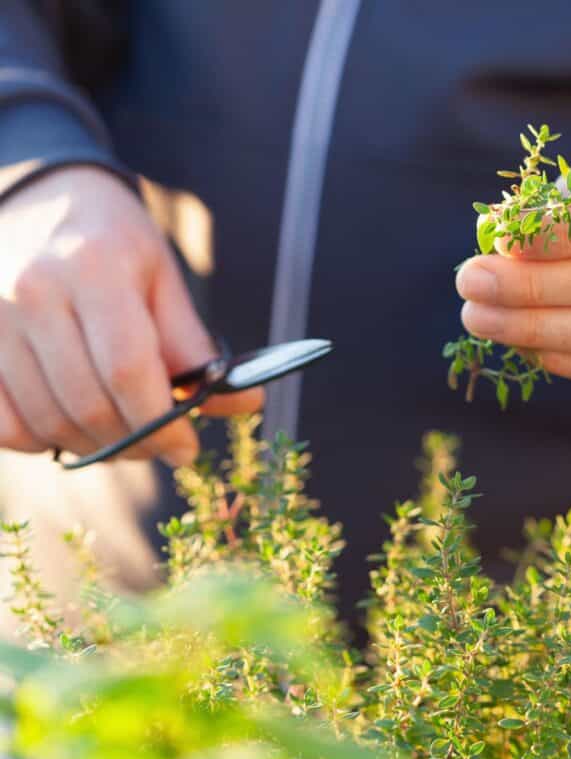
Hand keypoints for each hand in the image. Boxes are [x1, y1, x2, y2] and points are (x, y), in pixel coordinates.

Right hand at [0, 167, 262, 464]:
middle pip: (88, 404)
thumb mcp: (164, 279)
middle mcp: (34, 293)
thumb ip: (196, 346)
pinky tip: (73, 426)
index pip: (128, 369)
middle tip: (163, 447)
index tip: (187, 448)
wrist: (40, 200)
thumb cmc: (114, 242)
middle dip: (136, 443)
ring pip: (46, 422)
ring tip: (125, 437)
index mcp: (94, 269)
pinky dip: (41, 441)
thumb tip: (248, 402)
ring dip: (95, 447)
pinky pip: (2, 423)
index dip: (161, 422)